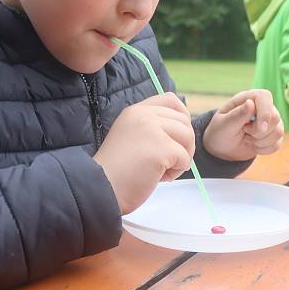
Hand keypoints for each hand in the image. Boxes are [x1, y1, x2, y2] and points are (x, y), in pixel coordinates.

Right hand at [95, 93, 193, 213]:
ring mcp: (152, 129)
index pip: (171, 99)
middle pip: (184, 120)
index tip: (178, 136)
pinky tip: (158, 178)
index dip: (182, 116)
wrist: (100, 190)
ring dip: (182, 157)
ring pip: (188, 136)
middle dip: (184, 143)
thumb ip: (152, 128)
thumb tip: (184, 128)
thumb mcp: (132, 137)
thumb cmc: (117, 171)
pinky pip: (184, 157)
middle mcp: (143, 114)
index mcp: (135, 111)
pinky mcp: (161, 147)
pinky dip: (176, 171)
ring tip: (163, 171)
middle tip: (168, 162)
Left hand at [204, 89, 283, 160]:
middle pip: (275, 117)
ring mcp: (269, 121)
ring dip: (261, 142)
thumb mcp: (224, 124)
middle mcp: (262, 108)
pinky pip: (277, 144)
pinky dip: (264, 149)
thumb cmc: (220, 132)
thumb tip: (250, 103)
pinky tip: (253, 146)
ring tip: (247, 139)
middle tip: (244, 132)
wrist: (222, 149)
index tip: (259, 128)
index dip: (265, 112)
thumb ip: (237, 114)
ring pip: (279, 132)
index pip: (265, 97)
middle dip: (259, 132)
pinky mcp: (273, 135)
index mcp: (248, 98)